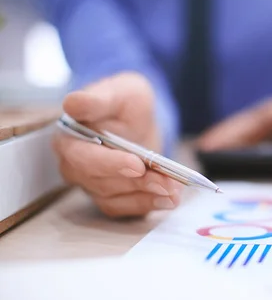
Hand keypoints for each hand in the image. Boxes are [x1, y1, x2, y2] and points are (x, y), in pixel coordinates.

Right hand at [54, 72, 182, 217]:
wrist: (138, 119)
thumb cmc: (124, 101)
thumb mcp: (118, 92)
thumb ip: (98, 100)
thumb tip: (72, 103)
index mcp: (69, 137)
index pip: (81, 156)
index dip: (109, 163)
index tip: (137, 164)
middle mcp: (74, 165)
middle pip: (100, 182)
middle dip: (137, 182)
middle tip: (167, 182)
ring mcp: (90, 184)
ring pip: (115, 198)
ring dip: (147, 195)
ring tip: (175, 190)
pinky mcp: (108, 197)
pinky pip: (125, 208)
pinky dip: (149, 204)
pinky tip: (170, 199)